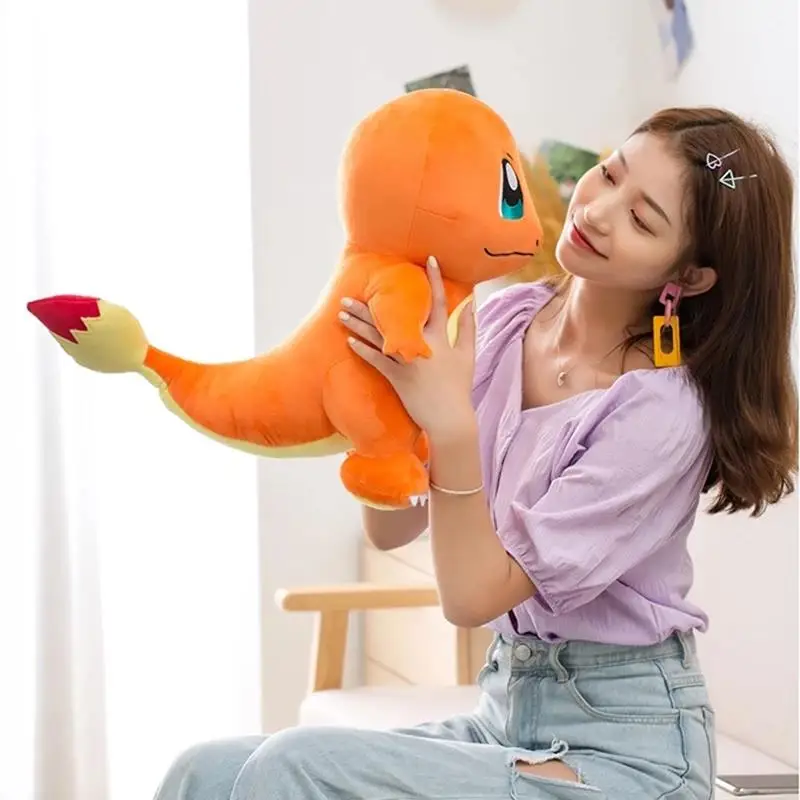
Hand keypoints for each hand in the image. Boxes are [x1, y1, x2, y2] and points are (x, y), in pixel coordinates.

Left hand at [340, 256, 476, 442]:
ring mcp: (407, 361)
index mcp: (440, 337)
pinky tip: (348, 341)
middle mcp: (422, 345)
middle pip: (394, 318)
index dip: (434, 280)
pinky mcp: (397, 377)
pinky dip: (362, 351)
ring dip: (358, 324)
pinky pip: (376, 361)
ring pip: (379, 337)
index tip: (428, 260)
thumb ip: (468, 327)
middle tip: (349, 294)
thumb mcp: (468, 355)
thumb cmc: (459, 387)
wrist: (450, 418)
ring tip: (341, 312)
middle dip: (371, 305)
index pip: (437, 303)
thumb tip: (472, 302)